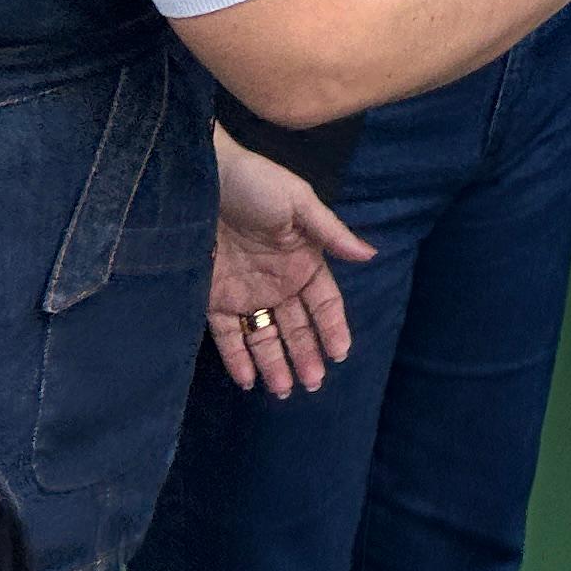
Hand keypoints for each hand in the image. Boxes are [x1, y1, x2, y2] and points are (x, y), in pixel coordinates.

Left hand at [206, 127, 376, 395]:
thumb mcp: (299, 202)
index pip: (324, 303)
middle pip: (296, 327)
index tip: (340, 354)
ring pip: (265, 337)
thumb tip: (370, 254)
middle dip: (307, 355)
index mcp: (304, 260)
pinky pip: (227, 336)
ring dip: (275, 364)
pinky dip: (237, 359)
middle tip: (313, 385)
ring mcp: (246, 293)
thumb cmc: (256, 184)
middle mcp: (278, 282)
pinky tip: (248, 381)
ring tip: (284, 392)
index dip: (333, 328)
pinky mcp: (214, 299)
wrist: (201, 178)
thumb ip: (331, 233)